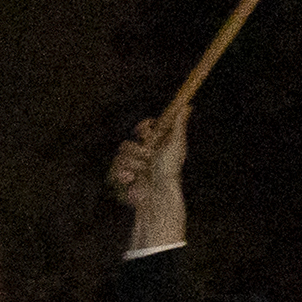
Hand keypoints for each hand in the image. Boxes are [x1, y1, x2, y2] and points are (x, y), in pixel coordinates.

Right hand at [109, 112, 188, 253]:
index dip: (144, 127)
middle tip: (148, 157)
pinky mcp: (123, 178)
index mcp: (157, 145)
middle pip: (129, 142)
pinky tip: (132, 180)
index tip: (144, 130)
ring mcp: (132, 167)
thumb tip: (187, 106)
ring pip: (120, 156)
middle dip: (137, 150)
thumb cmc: (170, 171)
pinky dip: (123, 175)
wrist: (158, 195)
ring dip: (132, 164)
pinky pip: (114, 170)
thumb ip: (178, 125)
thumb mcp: (176, 145)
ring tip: (142, 172)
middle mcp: (144, 154)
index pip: (145, 129)